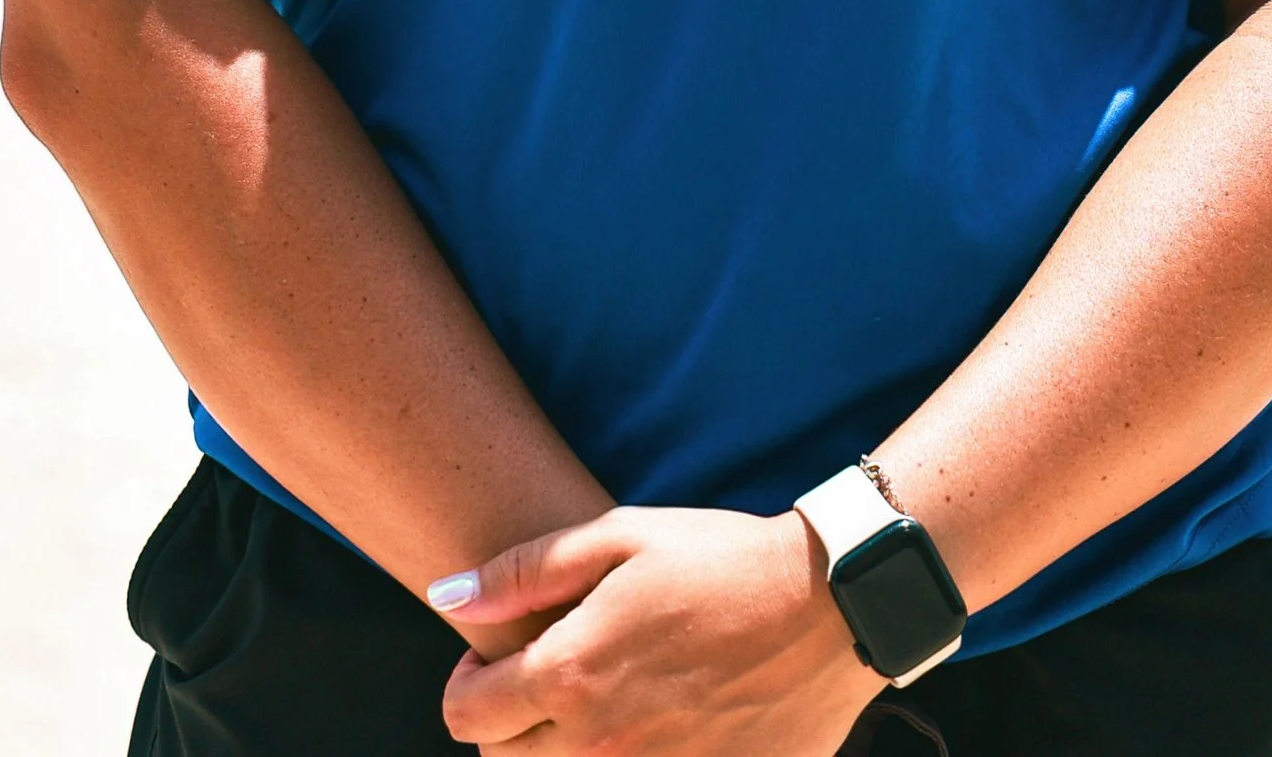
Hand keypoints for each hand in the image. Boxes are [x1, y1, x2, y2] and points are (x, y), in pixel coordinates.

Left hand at [432, 503, 878, 752]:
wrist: (825, 609)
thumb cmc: (718, 561)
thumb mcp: (620, 536)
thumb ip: (524, 571)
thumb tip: (446, 594)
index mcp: (571, 676)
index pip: (468, 716)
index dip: (466, 687)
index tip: (493, 663)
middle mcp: (599, 745)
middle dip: (508, 724)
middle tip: (546, 680)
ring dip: (559, 750)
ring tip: (598, 700)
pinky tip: (650, 723)